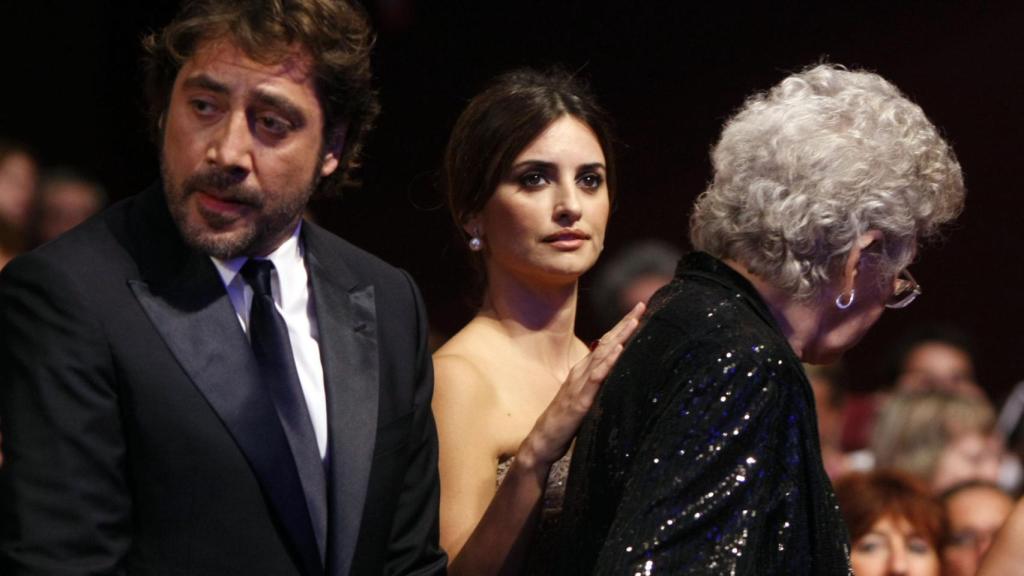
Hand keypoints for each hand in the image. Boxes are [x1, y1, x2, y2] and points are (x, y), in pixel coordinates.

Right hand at [519, 302, 645, 469]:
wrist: (543, 440)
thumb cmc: (565, 421)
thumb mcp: (585, 397)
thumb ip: (598, 384)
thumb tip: (617, 374)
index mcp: (583, 370)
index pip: (606, 344)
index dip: (621, 327)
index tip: (638, 310)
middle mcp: (581, 371)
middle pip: (606, 342)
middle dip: (624, 323)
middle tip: (641, 305)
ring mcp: (579, 383)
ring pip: (602, 355)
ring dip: (619, 337)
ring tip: (634, 321)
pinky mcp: (580, 399)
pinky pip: (596, 378)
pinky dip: (607, 362)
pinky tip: (619, 351)